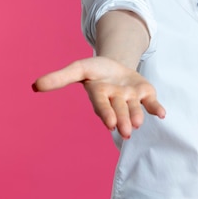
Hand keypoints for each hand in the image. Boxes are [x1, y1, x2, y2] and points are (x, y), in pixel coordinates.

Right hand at [32, 56, 164, 138]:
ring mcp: (131, 98)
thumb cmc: (95, 71)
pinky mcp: (145, 94)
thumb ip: (60, 78)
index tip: (110, 124)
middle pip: (121, 110)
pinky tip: (162, 114)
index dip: (107, 114)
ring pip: (135, 108)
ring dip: (138, 116)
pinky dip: (156, 108)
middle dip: (124, 120)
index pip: (103, 106)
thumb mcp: (79, 69)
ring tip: (139, 123)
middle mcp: (116, 100)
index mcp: (100, 96)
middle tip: (128, 132)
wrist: (116, 66)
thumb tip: (34, 86)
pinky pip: (151, 103)